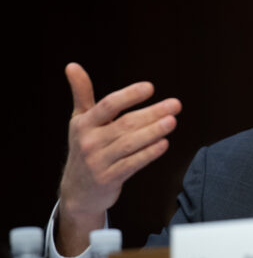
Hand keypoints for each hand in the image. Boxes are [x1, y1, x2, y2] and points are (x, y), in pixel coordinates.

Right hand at [56, 63, 181, 255]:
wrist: (78, 191)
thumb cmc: (85, 148)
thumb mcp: (79, 121)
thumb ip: (82, 93)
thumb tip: (72, 65)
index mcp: (84, 124)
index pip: (108, 106)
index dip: (129, 95)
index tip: (150, 87)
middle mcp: (89, 142)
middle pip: (125, 124)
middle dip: (153, 113)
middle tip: (175, 105)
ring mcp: (99, 161)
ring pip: (131, 144)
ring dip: (154, 131)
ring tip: (172, 121)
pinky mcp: (109, 179)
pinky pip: (133, 164)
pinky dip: (149, 153)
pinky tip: (164, 144)